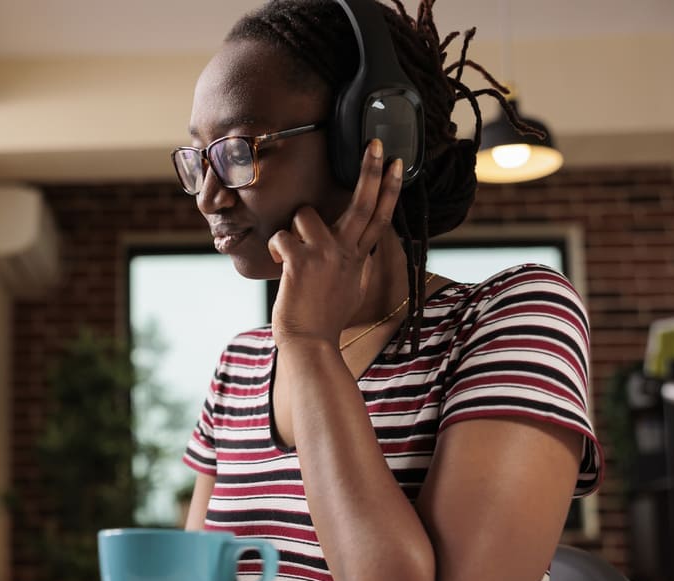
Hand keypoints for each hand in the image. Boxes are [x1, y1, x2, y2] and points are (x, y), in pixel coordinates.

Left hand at [268, 139, 404, 347]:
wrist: (310, 345)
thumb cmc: (324, 320)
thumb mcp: (350, 289)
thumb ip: (352, 263)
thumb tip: (357, 251)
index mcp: (357, 258)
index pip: (379, 216)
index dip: (390, 188)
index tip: (399, 164)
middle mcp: (345, 252)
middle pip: (363, 202)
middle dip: (370, 170)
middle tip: (376, 143)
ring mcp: (324, 254)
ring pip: (305, 214)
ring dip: (292, 228)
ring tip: (289, 254)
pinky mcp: (300, 260)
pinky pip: (282, 236)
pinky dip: (274, 247)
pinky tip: (277, 264)